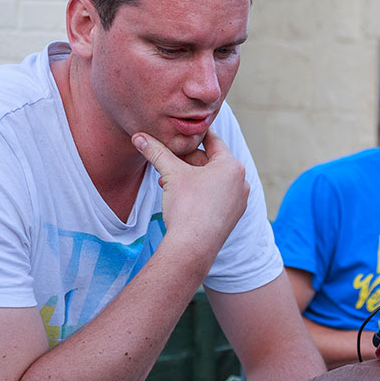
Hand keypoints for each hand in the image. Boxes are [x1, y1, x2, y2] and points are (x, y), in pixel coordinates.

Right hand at [132, 130, 248, 251]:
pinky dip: (199, 193)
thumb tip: (138, 137)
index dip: (194, 136)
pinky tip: (180, 197)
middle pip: (210, 162)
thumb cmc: (187, 208)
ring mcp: (238, 200)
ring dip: (190, 177)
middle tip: (166, 162)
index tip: (182, 132)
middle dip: (186, 161)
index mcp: (231, 166)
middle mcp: (240, 181)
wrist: (193, 248)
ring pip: (212, 180)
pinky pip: (216, 196)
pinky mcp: (232, 216)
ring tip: (168, 181)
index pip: (212, 141)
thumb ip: (156, 152)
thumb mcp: (170, 174)